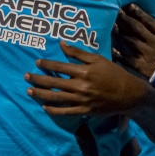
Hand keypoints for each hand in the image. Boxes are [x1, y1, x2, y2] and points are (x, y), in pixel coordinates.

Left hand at [25, 42, 149, 115]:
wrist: (128, 94)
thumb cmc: (113, 74)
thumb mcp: (97, 59)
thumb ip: (78, 53)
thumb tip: (62, 44)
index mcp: (83, 71)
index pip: (59, 66)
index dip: (46, 64)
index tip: (36, 62)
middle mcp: (80, 86)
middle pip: (53, 82)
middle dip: (37, 79)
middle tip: (26, 77)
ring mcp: (81, 100)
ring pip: (56, 98)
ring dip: (40, 94)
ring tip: (29, 92)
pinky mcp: (84, 111)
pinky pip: (65, 111)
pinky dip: (54, 110)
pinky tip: (44, 107)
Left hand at [112, 5, 154, 77]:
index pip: (149, 21)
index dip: (138, 12)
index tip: (129, 6)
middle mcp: (154, 43)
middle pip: (137, 28)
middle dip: (125, 19)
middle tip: (115, 11)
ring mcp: (147, 55)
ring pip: (130, 41)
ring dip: (120, 33)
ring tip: (110, 25)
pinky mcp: (143, 68)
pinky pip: (128, 59)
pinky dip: (120, 54)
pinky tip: (112, 49)